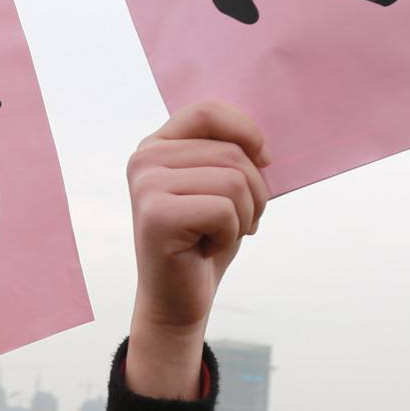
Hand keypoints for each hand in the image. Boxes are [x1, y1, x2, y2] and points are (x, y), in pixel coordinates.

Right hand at [125, 101, 269, 398]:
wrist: (177, 299)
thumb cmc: (203, 241)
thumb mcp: (219, 188)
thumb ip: (231, 154)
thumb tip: (263, 148)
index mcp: (157, 145)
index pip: (208, 111)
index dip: (246, 132)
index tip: (265, 160)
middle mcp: (144, 159)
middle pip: (231, 152)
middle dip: (253, 192)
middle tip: (236, 223)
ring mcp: (146, 186)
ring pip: (233, 181)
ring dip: (243, 216)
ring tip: (219, 235)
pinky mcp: (156, 215)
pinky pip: (224, 210)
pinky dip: (230, 235)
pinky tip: (205, 248)